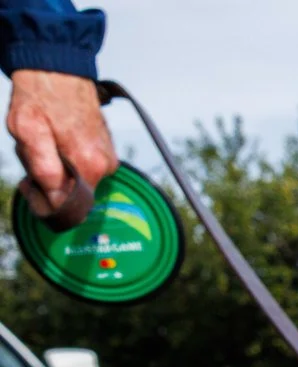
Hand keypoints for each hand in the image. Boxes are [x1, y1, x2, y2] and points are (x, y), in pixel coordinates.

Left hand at [8, 70, 114, 216]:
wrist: (57, 66)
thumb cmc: (39, 95)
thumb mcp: (27, 131)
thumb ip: (42, 168)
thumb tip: (55, 198)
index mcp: (89, 165)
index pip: (68, 207)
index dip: (44, 199)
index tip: (30, 183)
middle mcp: (105, 165)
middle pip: (72, 192)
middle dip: (49, 179)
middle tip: (33, 152)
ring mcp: (108, 157)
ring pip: (76, 179)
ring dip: (56, 166)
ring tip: (45, 139)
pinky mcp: (106, 148)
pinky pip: (83, 165)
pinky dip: (66, 156)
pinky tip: (56, 136)